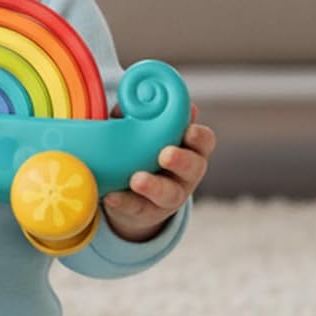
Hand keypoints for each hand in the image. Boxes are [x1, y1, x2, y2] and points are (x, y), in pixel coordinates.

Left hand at [100, 103, 215, 243]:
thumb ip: (136, 116)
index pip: (204, 140)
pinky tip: (111, 196)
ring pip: (170, 194)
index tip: (188, 130)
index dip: (199, 136)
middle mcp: (186, 174)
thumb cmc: (140, 152)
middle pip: (194, 168)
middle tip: (165, 155)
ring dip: (154, 186)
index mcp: (189, 148)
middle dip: (181, 160)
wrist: (129, 194)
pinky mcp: (147, 213)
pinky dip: (123, 202)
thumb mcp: (140, 131)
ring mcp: (169, 196)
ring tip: (136, 179)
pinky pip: (137, 208)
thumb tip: (128, 102)